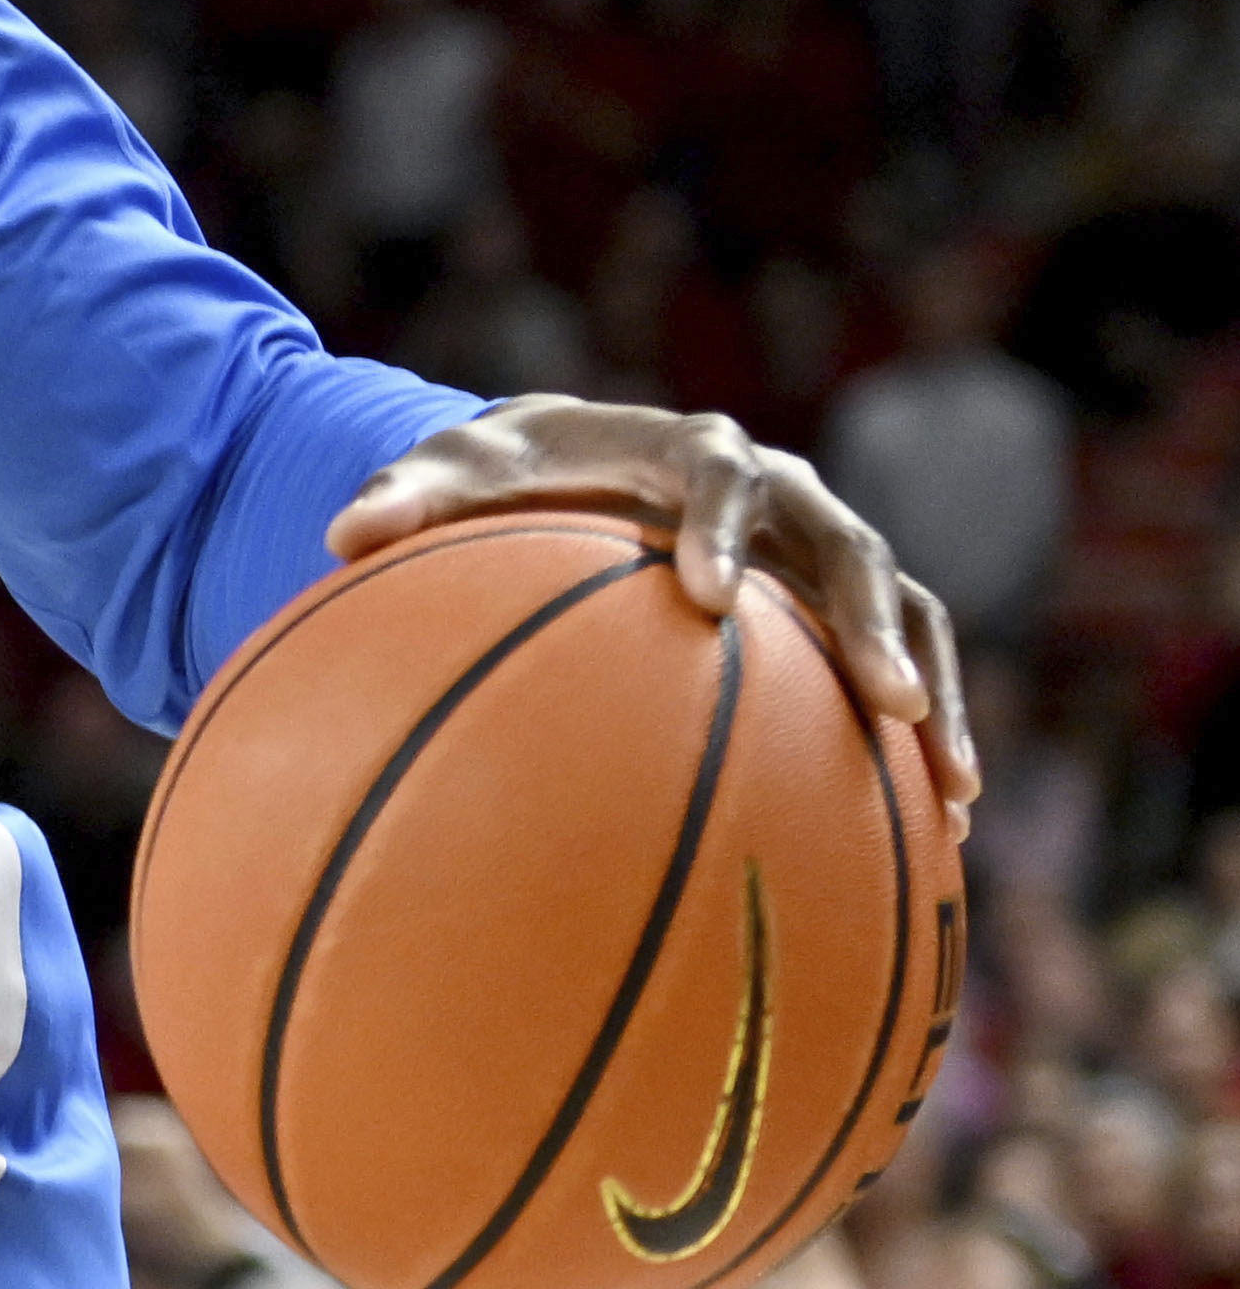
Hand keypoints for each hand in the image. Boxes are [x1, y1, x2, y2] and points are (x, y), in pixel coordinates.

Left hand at [327, 394, 971, 805]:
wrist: (583, 460)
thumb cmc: (511, 472)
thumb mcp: (450, 472)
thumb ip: (404, 495)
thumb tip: (337, 532)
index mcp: (690, 452)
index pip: (720, 476)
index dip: (725, 531)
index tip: (713, 599)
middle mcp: (785, 494)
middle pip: (852, 549)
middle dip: (868, 626)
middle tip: (884, 701)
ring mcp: (824, 552)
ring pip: (907, 615)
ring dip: (932, 695)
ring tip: (950, 788)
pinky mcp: (842, 611)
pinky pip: (903, 669)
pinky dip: (925, 740)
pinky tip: (939, 835)